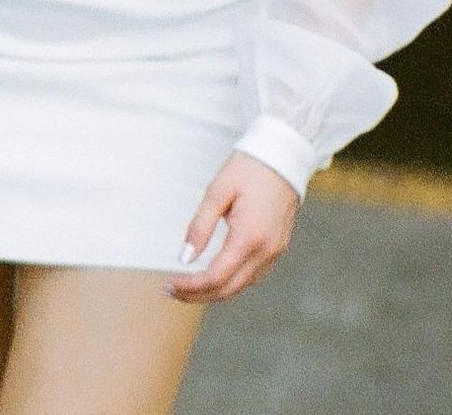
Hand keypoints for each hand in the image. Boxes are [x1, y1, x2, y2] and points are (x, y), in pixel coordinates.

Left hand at [170, 151, 298, 302]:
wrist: (283, 156)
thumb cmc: (248, 169)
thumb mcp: (217, 191)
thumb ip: (200, 226)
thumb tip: (185, 258)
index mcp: (250, 238)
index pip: (216, 277)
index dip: (191, 286)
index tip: (168, 285)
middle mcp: (266, 252)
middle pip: (229, 289)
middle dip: (198, 295)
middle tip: (171, 292)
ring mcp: (275, 252)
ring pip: (242, 286)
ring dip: (214, 292)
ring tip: (186, 287)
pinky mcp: (277, 248)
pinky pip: (252, 275)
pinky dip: (230, 282)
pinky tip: (213, 276)